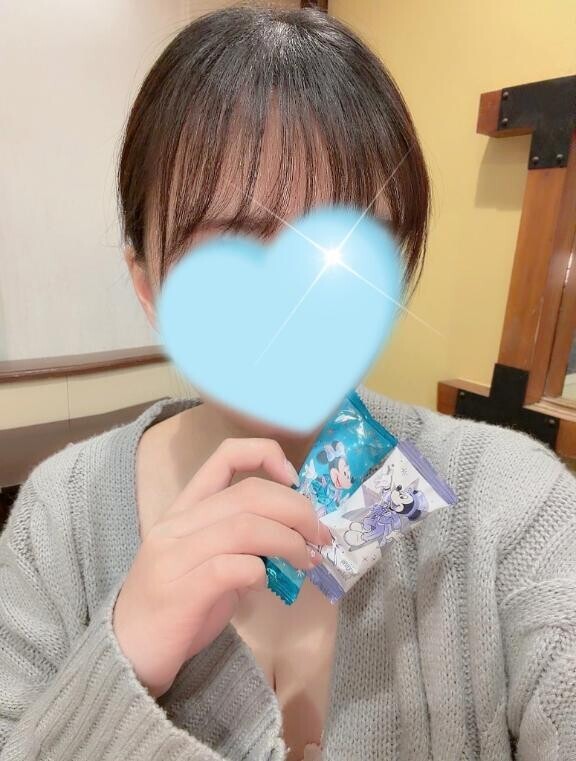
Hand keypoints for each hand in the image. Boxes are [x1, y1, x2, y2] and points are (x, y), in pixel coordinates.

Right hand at [112, 438, 331, 697]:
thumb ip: (244, 545)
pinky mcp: (181, 591)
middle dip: (296, 509)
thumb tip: (296, 537)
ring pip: (245, 526)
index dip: (265, 455)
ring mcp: (175, 556)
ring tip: (306, 560)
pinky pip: (233, 567)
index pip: (224, 457)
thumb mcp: (209, 564)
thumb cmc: (175, 608)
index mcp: (184, 510)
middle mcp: (177, 524)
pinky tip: (268, 584)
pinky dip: (261, 571)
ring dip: (288, 541)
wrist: (125, 656)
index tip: (294, 478)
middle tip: (320, 534)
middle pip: (249, 494)